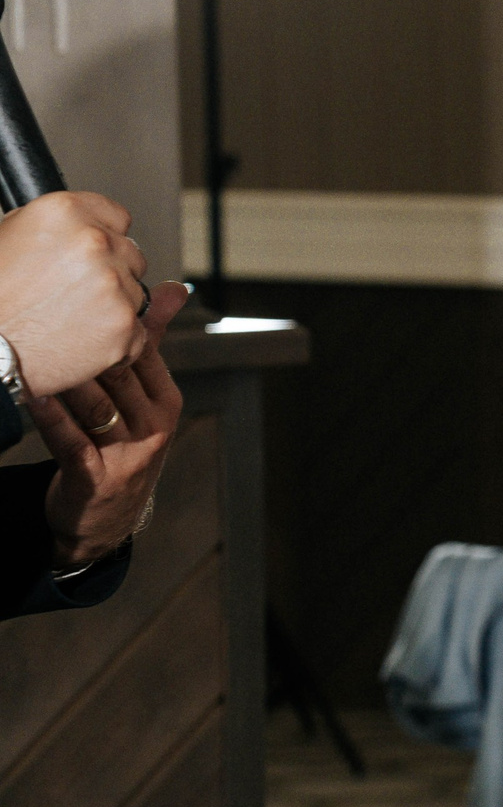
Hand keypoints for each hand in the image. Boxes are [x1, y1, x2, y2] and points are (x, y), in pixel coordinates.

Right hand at [0, 192, 149, 395]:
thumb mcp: (7, 238)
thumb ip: (54, 226)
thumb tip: (82, 222)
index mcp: (64, 213)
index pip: (116, 217)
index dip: (105, 238)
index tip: (95, 254)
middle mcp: (93, 242)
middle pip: (131, 254)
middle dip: (111, 273)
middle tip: (73, 293)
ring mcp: (114, 284)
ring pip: (136, 293)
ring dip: (114, 306)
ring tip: (70, 319)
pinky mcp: (125, 325)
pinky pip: (138, 331)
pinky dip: (117, 341)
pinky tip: (80, 340)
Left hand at [31, 282, 187, 564]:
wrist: (104, 520)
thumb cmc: (118, 445)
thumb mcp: (141, 398)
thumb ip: (150, 344)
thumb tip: (171, 286)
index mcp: (167, 403)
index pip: (144, 353)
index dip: (112, 324)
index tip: (76, 298)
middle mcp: (155, 428)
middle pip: (118, 374)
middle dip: (81, 344)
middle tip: (45, 313)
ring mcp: (129, 456)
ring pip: (94, 403)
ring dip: (61, 375)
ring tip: (33, 348)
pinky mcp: (96, 477)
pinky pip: (69, 437)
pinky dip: (47, 414)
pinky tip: (28, 392)